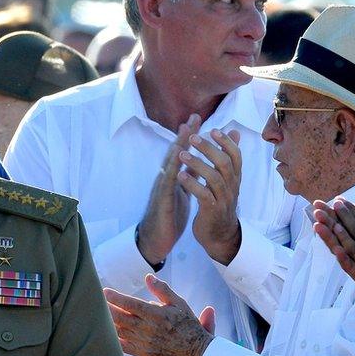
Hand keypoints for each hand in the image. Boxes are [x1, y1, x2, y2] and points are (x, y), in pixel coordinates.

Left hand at [105, 274, 213, 355]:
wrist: (196, 351)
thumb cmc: (188, 324)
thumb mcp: (178, 303)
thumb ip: (162, 290)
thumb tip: (148, 277)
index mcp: (156, 314)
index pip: (130, 304)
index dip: (116, 298)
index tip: (105, 291)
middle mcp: (148, 329)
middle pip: (121, 318)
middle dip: (107, 309)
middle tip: (96, 301)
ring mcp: (145, 343)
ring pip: (120, 331)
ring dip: (108, 322)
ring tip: (98, 314)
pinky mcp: (144, 354)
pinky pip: (124, 347)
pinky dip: (114, 340)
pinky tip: (106, 333)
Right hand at [137, 115, 199, 265]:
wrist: (156, 239)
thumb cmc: (169, 216)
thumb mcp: (182, 193)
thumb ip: (190, 177)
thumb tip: (199, 162)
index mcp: (174, 177)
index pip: (183, 153)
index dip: (190, 136)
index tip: (199, 118)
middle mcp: (166, 179)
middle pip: (176, 153)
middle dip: (185, 135)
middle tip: (194, 116)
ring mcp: (162, 188)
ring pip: (170, 164)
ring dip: (177, 148)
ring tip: (185, 133)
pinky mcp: (162, 201)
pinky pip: (167, 185)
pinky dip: (173, 173)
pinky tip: (178, 163)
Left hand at [178, 129, 242, 264]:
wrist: (220, 235)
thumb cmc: (220, 203)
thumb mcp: (227, 179)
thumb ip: (228, 156)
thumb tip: (234, 131)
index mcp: (234, 178)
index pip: (235, 155)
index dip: (226, 142)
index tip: (212, 130)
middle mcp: (232, 187)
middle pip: (224, 163)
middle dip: (208, 149)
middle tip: (193, 138)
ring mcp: (223, 199)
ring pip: (214, 178)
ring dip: (197, 164)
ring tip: (182, 154)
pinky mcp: (212, 211)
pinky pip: (204, 195)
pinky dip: (192, 184)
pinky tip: (180, 176)